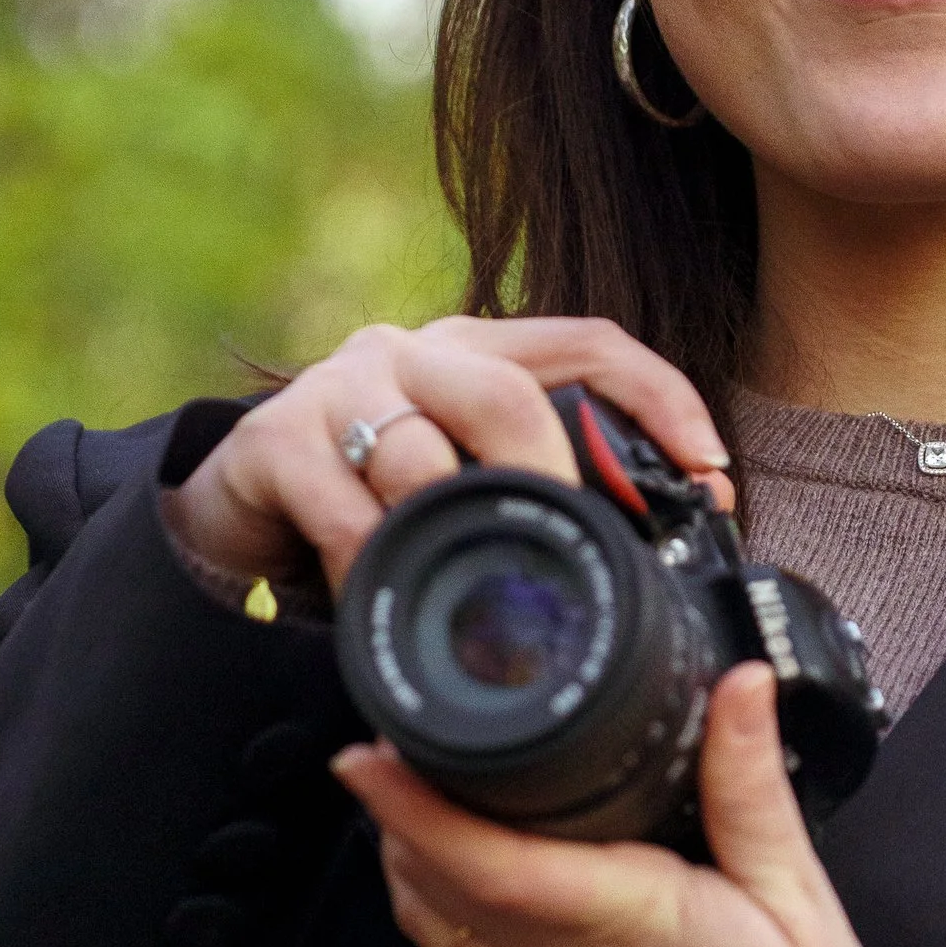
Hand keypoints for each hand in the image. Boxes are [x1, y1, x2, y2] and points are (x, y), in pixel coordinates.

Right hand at [172, 315, 732, 600]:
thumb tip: (650, 561)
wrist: (234, 512)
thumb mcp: (463, 487)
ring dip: (454, 537)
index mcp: (478, 352)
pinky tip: (390, 604)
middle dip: (556, 479)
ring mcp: (340, 389)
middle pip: (506, 393)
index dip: (661, 397)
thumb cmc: (372, 503)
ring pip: (420, 455)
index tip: (710, 472)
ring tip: (478, 598)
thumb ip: (533, 496)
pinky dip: (377, 567)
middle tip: (579, 547)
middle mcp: (413, 354)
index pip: (589, 342)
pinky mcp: (276, 442)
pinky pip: (345, 512)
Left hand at [339, 664, 868, 946]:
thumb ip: (750, 785)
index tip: (366, 755)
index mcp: (621, 919)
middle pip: (430, 888)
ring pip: (428, 934)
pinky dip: (430, 924)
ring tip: (413, 804)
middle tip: (395, 747)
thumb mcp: (797, 894)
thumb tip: (739, 687)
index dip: (411, 807)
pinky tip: (448, 891)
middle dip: (394, 814)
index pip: (484, 861)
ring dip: (404, 866)